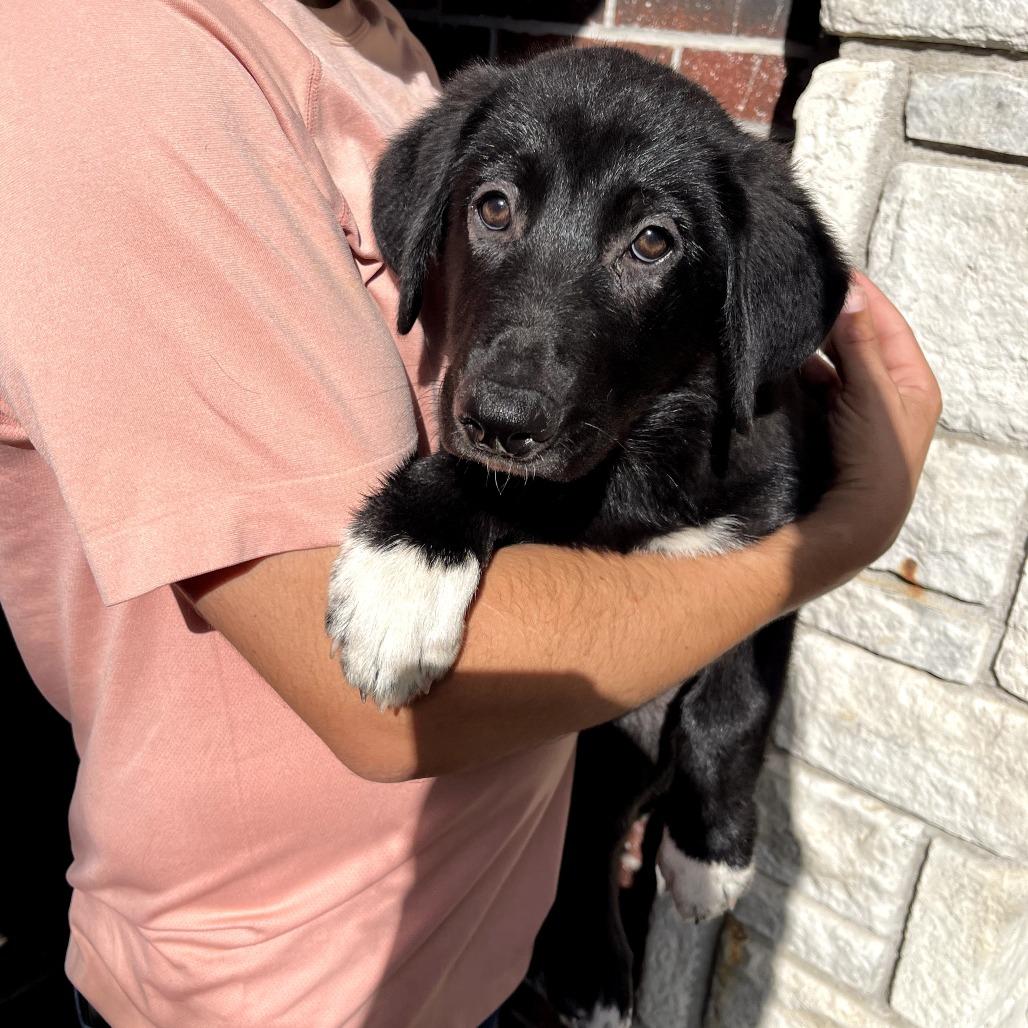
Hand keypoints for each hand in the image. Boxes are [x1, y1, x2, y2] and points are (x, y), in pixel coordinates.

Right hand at [803, 271, 941, 570]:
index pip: (888, 325)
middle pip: (860, 342)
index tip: (837, 271)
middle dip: (836, 320)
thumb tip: (852, 292)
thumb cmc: (878, 457)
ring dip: (816, 347)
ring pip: (836, 364)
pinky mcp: (833, 422)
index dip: (864, 297)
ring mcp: (859, 408)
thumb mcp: (872, 393)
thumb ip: (859, 343)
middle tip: (807, 293)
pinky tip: (786, 361)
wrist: (857, 515)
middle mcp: (888, 392)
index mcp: (914, 382)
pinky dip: (805, 373)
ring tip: (792, 324)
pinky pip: (819, 386)